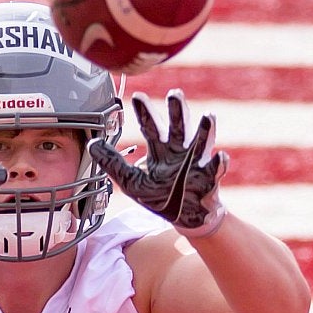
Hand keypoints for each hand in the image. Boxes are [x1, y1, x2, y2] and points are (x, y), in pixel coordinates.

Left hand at [89, 89, 228, 235]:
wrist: (184, 218)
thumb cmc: (161, 197)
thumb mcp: (131, 181)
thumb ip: (113, 163)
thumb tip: (92, 145)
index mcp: (161, 151)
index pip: (151, 127)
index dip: (145, 112)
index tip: (138, 96)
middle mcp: (180, 152)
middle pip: (179, 127)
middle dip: (178, 110)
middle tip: (175, 94)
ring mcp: (196, 164)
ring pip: (202, 142)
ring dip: (206, 130)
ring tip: (209, 116)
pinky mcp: (209, 180)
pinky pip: (216, 170)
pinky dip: (219, 164)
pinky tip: (220, 157)